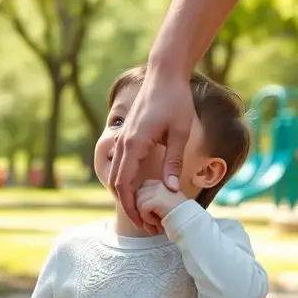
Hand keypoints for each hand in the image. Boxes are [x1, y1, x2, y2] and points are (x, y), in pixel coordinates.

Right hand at [109, 72, 193, 228]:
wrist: (164, 73)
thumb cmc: (175, 100)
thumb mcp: (180, 133)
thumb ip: (174, 162)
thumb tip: (170, 190)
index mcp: (134, 145)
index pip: (125, 185)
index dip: (132, 207)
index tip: (144, 223)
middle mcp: (123, 143)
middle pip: (116, 184)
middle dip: (129, 207)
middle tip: (146, 224)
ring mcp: (123, 139)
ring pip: (116, 175)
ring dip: (127, 195)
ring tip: (144, 211)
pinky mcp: (127, 135)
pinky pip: (121, 164)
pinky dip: (126, 182)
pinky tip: (142, 190)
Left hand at [136, 179, 188, 234]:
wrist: (192, 222)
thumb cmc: (181, 219)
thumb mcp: (165, 208)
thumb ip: (152, 206)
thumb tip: (136, 213)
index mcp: (163, 184)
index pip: (143, 190)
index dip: (143, 205)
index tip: (150, 219)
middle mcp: (160, 183)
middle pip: (138, 195)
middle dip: (141, 211)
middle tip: (151, 225)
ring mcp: (159, 190)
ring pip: (139, 202)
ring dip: (145, 217)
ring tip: (157, 225)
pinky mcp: (157, 199)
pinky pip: (143, 208)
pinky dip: (148, 219)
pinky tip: (158, 224)